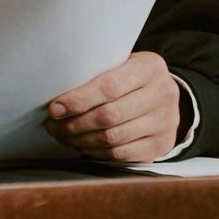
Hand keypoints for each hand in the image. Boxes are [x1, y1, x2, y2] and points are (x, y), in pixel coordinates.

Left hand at [45, 50, 181, 161]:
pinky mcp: (160, 145)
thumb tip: (57, 98)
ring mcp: (164, 122)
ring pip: (112, 138)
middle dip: (74, 123)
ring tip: (62, 135)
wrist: (167, 98)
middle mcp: (162, 94)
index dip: (78, 100)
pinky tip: (81, 146)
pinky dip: (95, 152)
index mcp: (149, 68)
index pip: (109, 86)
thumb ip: (96, 74)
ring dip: (80, 140)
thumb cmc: (132, 79)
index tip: (54, 108)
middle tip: (52, 125)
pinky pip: (120, 154)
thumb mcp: (121, 64)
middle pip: (109, 115)